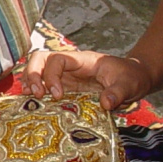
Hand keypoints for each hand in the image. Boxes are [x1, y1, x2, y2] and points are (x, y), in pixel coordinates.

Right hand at [22, 49, 151, 111]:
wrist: (135, 78)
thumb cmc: (132, 77)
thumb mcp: (130, 84)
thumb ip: (119, 92)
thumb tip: (105, 103)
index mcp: (82, 60)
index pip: (57, 59)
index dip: (51, 75)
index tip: (57, 94)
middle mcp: (70, 65)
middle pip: (40, 59)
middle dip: (33, 74)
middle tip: (34, 94)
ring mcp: (66, 75)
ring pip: (38, 69)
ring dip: (29, 81)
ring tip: (27, 98)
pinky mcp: (66, 86)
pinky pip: (44, 84)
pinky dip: (34, 90)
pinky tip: (31, 102)